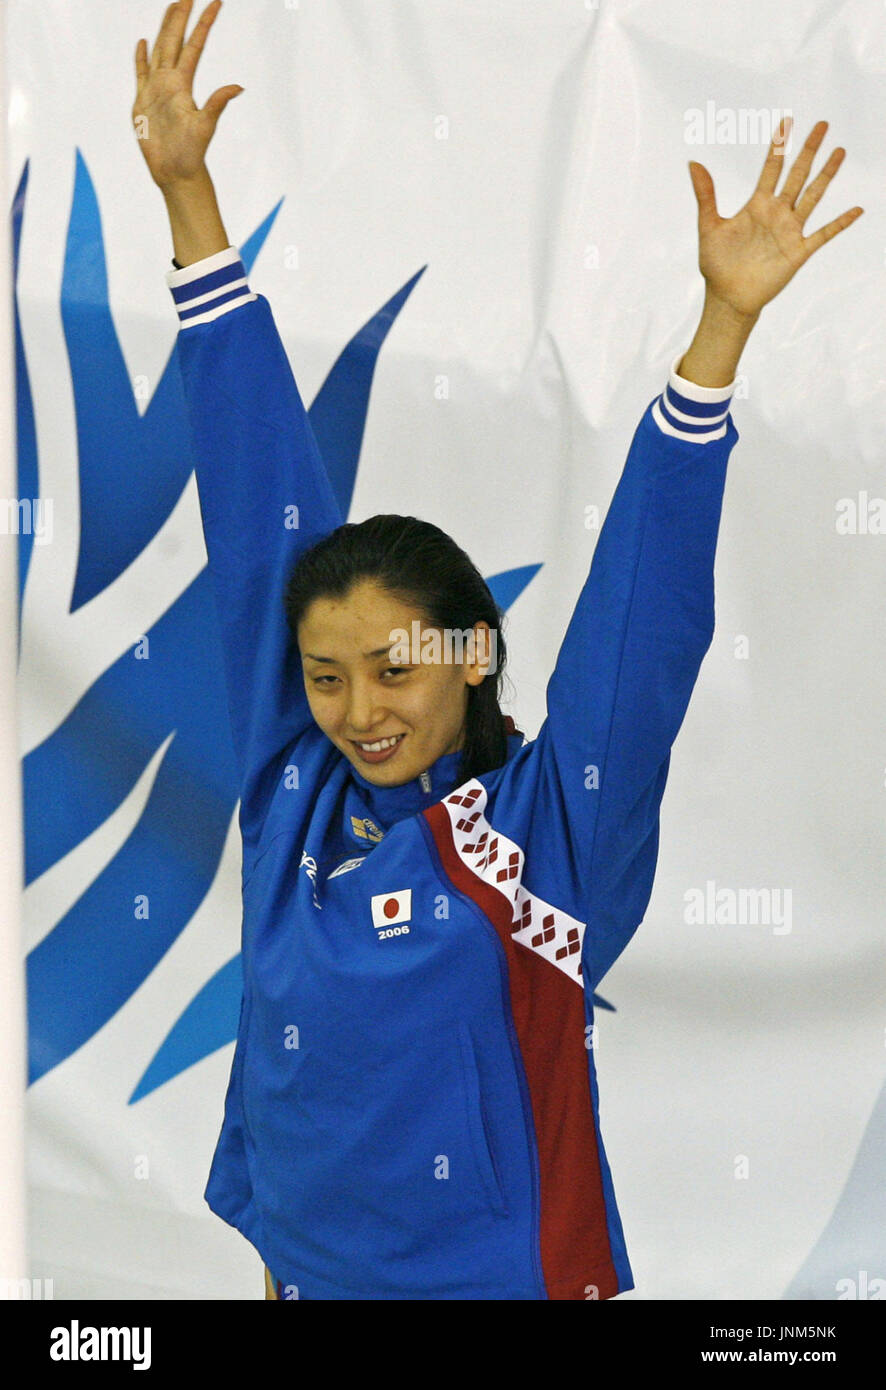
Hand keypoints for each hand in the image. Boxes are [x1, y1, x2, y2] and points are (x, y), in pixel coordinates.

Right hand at [132, 0, 242, 190]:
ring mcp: (155, 90)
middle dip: (180, 17)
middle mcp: (170, 82)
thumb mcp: (205, 126)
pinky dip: (141, 58)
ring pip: (159, 51)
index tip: (214, 2)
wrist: (174, 172)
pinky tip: (143, 42)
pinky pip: (140, 73)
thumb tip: (238, 86)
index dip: (203, 23)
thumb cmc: (191, 154)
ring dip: (164, 29)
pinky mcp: (142, 101)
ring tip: (171, 8)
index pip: (194, 46)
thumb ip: (217, 104)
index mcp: (183, 84)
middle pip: (174, 41)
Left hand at [688, 118, 862, 319]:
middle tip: (822, 124)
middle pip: (797, 175)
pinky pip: (824, 234)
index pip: (771, 168)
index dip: (779, 145)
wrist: (728, 297)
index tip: (786, 121)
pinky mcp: (799, 252)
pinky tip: (857, 210)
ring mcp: (790, 231)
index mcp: (757, 205)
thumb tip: (693, 163)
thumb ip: (705, 195)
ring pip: (813, 196)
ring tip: (839, 151)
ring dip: (826, 175)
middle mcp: (777, 213)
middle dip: (809, 150)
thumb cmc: (717, 264)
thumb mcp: (708, 226)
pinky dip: (840, 223)